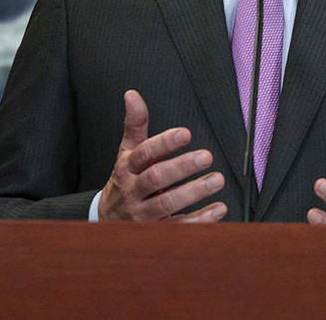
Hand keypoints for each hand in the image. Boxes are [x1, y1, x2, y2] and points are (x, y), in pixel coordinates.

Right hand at [97, 90, 227, 221]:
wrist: (108, 220)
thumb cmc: (125, 180)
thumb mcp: (126, 152)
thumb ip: (135, 125)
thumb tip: (132, 95)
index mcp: (127, 168)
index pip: (144, 153)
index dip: (164, 143)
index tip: (185, 134)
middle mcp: (133, 191)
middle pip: (156, 178)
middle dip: (182, 167)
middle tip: (207, 156)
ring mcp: (142, 214)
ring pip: (166, 204)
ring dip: (193, 192)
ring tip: (216, 180)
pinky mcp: (155, 231)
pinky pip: (178, 227)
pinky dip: (200, 220)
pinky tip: (218, 209)